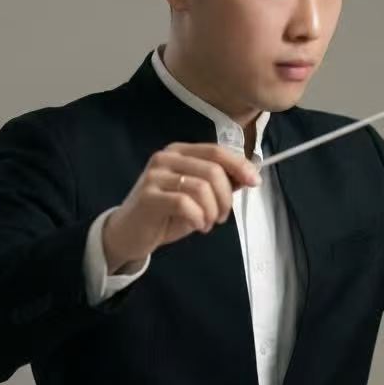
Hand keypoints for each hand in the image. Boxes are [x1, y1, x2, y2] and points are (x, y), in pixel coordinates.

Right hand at [102, 142, 261, 271]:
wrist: (129, 233)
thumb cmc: (166, 214)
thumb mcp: (198, 197)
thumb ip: (220, 183)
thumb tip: (249, 176)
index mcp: (180, 152)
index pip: (217, 151)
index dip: (239, 165)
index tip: (254, 182)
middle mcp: (166, 158)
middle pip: (213, 170)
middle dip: (226, 197)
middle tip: (222, 217)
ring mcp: (155, 175)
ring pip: (201, 187)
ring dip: (213, 211)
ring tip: (208, 223)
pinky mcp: (148, 196)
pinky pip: (185, 203)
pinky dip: (199, 218)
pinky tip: (198, 226)